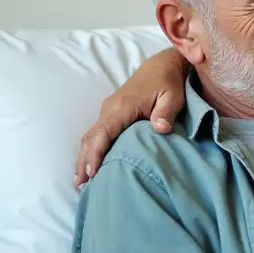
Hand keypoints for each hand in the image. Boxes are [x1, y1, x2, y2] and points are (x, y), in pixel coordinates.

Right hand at [75, 48, 188, 186]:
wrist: (162, 66)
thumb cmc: (168, 83)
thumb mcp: (173, 96)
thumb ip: (165, 112)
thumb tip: (160, 128)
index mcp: (122, 107)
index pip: (103, 133)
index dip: (96, 154)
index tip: (92, 173)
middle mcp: (110, 109)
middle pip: (91, 138)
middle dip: (84, 162)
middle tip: (80, 185)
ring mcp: (108, 111)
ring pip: (91, 137)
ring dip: (84, 158)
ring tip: (81, 182)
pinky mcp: (111, 113)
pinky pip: (97, 134)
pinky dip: (91, 150)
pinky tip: (90, 165)